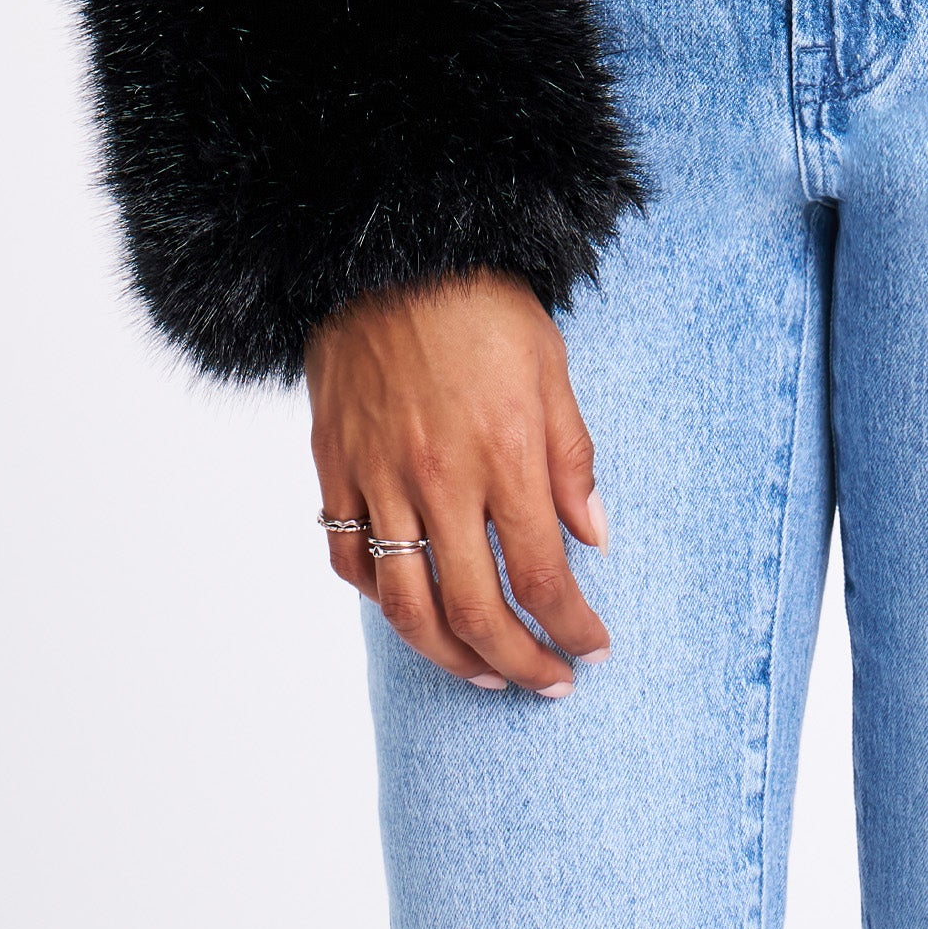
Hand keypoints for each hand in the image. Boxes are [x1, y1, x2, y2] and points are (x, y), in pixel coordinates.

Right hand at [304, 273, 610, 696]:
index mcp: (503, 452)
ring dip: (450, 657)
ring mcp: (379, 477)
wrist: (388, 245)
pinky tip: (412, 608)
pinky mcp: (334, 466)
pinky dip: (381, 598)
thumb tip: (593, 539)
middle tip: (548, 683)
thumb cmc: (479, 298)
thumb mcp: (550, 363)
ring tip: (484, 673)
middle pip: (476, 611)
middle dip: (520, 662)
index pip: (542, 575)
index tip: (593, 650)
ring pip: (407, 606)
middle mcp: (439, 479)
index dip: (570, 628)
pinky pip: (350, 559)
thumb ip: (571, 457)